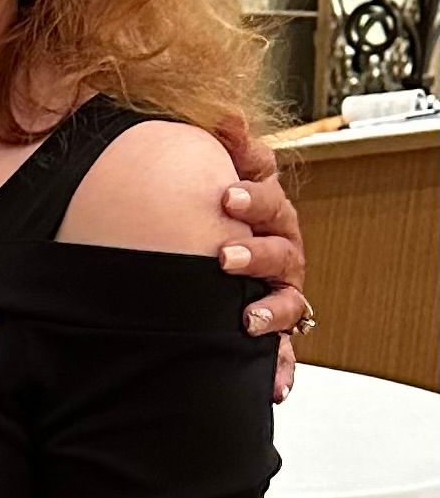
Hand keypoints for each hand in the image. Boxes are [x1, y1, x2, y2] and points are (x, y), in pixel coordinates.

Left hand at [212, 114, 306, 402]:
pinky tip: (275, 384)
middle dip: (255, 253)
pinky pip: (285, 353)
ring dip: (270, 310)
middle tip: (223, 256)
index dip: (253, 195)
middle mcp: (280, 255)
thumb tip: (225, 113)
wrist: (209, 263)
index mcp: (268, 216)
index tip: (227, 195)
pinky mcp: (275, 331)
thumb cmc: (220, 216)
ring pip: (288, 302)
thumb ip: (226, 148)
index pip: (269, 201)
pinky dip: (282, 369)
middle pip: (281, 251)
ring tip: (247, 318)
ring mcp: (279, 293)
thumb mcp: (222, 179)